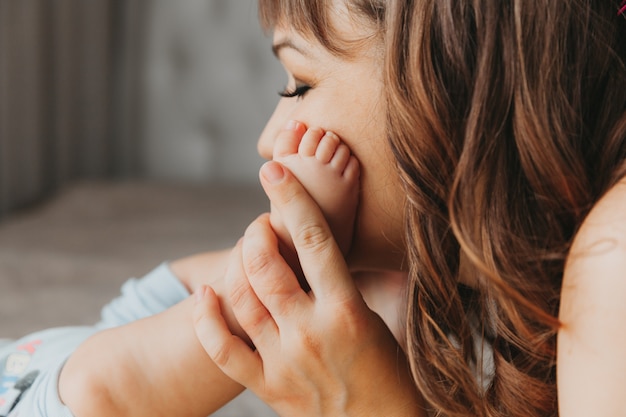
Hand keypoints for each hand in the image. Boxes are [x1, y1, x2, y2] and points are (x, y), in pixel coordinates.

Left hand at [193, 161, 423, 416]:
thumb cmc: (388, 373)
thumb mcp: (373, 322)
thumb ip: (339, 287)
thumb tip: (315, 250)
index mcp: (347, 311)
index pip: (314, 240)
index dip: (291, 199)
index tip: (273, 170)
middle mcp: (311, 332)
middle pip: (266, 264)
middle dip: (258, 231)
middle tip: (263, 223)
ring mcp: (284, 361)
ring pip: (242, 298)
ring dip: (237, 263)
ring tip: (247, 249)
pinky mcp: (267, 386)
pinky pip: (222, 350)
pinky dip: (207, 320)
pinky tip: (204, 296)